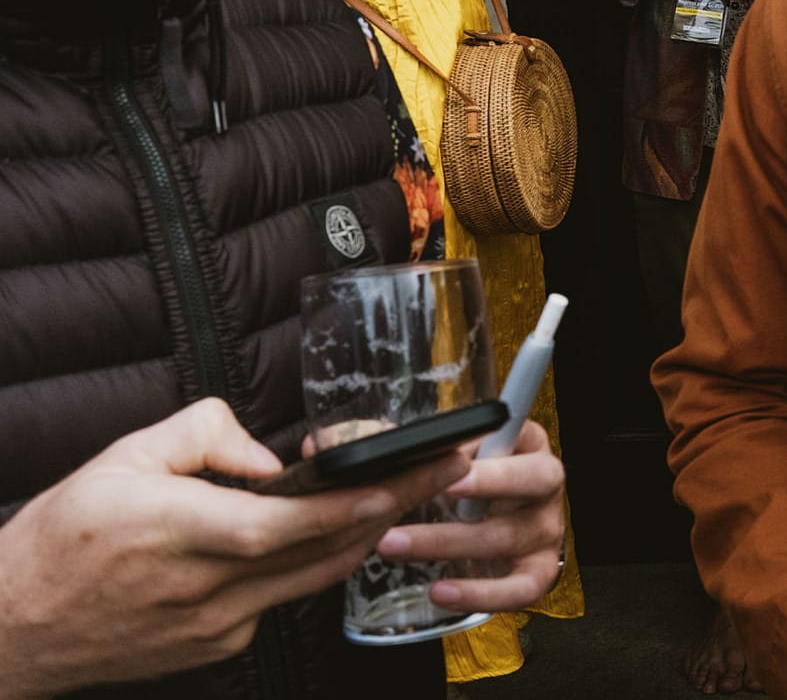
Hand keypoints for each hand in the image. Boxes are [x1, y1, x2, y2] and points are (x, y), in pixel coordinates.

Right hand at [0, 399, 464, 698]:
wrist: (14, 630)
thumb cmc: (63, 540)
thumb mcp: (122, 459)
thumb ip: (204, 437)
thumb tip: (272, 457)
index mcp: (174, 533)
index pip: (277, 526)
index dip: (341, 509)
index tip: (395, 484)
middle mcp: (200, 589)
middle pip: (315, 551)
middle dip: (392, 508)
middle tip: (447, 471)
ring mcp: (212, 626)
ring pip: (310, 579)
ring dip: (367, 535)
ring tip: (419, 493)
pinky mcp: (215, 646)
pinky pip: (280, 599)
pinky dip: (313, 564)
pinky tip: (338, 533)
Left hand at [373, 422, 565, 614]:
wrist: (485, 526)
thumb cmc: (468, 484)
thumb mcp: (460, 456)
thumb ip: (445, 449)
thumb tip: (407, 450)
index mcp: (530, 447)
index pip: (522, 441)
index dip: (491, 456)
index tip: (451, 462)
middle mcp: (545, 488)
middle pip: (530, 483)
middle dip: (483, 485)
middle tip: (423, 496)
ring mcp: (545, 532)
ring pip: (505, 538)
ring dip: (445, 543)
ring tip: (393, 544)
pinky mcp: (539, 572)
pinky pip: (519, 591)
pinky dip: (478, 594)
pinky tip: (439, 592)